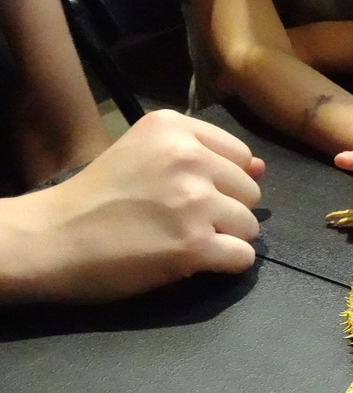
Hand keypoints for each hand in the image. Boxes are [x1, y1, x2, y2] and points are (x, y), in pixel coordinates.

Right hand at [4, 110, 262, 302]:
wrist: (50, 239)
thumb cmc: (96, 198)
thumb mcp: (145, 157)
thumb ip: (206, 157)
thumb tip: (261, 168)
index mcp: (174, 128)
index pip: (240, 156)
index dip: (222, 181)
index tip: (188, 193)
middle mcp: (188, 158)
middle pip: (249, 192)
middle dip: (226, 211)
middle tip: (182, 221)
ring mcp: (194, 202)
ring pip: (250, 225)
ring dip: (225, 238)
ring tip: (184, 240)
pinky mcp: (195, 244)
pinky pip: (244, 256)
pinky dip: (226, 264)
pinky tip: (195, 261)